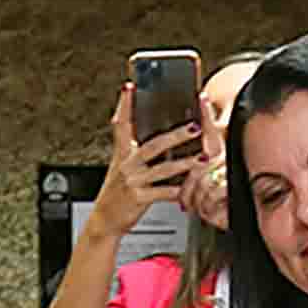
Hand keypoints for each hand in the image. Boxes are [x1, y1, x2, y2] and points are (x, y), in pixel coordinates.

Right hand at [104, 87, 197, 227]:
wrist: (105, 219)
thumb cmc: (117, 192)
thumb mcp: (120, 166)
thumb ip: (133, 149)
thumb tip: (152, 134)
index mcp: (122, 153)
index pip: (122, 124)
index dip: (124, 105)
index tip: (129, 87)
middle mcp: (126, 164)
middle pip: (153, 145)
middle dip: (175, 135)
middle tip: (194, 126)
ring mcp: (132, 181)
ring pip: (163, 169)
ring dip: (185, 163)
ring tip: (203, 157)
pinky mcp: (138, 198)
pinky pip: (164, 193)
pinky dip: (179, 191)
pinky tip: (191, 188)